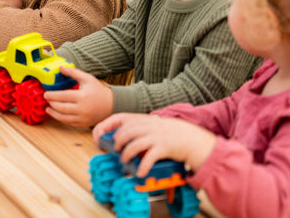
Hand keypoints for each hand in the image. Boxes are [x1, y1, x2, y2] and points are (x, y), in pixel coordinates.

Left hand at [44, 66, 112, 126]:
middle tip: (46, 100)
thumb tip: (60, 68)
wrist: (111, 104)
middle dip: (52, 103)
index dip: (53, 96)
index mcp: (82, 97)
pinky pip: (69, 123)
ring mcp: (83, 118)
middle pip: (61, 108)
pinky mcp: (84, 124)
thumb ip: (73, 72)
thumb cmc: (98, 90)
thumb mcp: (87, 78)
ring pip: (63, 118)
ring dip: (54, 113)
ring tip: (48, 108)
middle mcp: (82, 109)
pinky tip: (57, 114)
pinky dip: (61, 119)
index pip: (63, 96)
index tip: (46, 94)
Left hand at [92, 113, 216, 176]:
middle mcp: (147, 126)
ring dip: (126, 155)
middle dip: (116, 144)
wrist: (191, 137)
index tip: (98, 137)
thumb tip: (117, 136)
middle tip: (116, 152)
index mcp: (142, 120)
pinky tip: (139, 172)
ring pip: (134, 145)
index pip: (118, 118)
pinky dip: (142, 167)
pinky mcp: (163, 148)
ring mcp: (155, 136)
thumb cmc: (168, 133)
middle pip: (124, 133)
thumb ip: (136, 128)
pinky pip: (149, 158)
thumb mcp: (151, 125)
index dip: (105, 127)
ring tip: (125, 161)